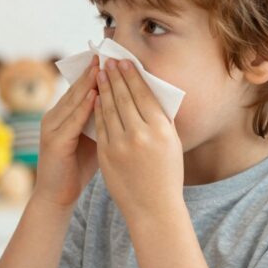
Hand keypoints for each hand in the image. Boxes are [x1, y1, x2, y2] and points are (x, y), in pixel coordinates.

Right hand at [32, 56, 99, 209]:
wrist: (57, 196)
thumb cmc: (78, 167)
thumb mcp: (94, 138)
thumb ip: (105, 120)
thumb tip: (129, 102)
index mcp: (65, 115)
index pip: (83, 88)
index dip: (96, 72)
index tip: (113, 57)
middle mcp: (55, 116)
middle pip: (76, 89)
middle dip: (92, 71)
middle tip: (108, 54)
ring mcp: (52, 128)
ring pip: (73, 101)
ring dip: (88, 84)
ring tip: (102, 68)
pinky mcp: (53, 142)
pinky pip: (71, 121)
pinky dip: (83, 107)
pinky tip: (95, 96)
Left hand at [94, 58, 183, 217]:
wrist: (153, 208)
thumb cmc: (167, 174)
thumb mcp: (172, 144)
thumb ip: (161, 120)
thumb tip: (149, 93)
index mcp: (161, 130)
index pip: (144, 95)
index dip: (132, 76)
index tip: (125, 61)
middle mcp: (141, 135)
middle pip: (124, 97)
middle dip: (115, 76)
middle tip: (109, 60)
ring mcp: (121, 145)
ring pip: (109, 109)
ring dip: (104, 88)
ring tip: (100, 73)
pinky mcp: (107, 155)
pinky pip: (100, 126)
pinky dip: (97, 109)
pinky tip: (96, 97)